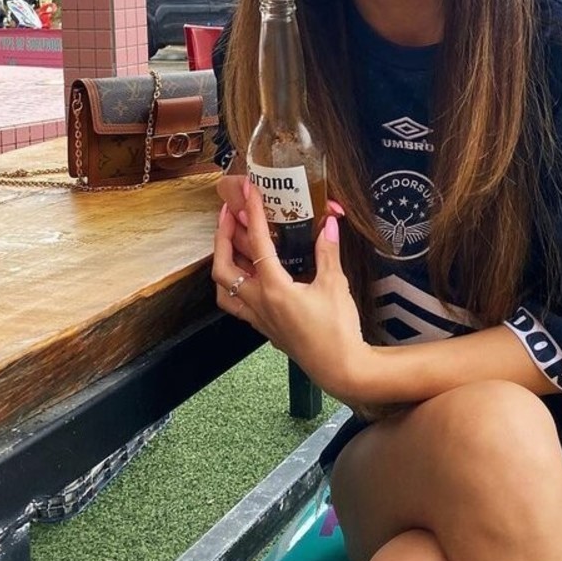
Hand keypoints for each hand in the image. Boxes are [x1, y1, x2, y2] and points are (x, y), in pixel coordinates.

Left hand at [212, 181, 369, 401]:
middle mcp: (259, 303)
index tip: (248, 191)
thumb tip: (329, 222)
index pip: (256, 243)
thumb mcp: (335, 285)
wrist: (340, 368)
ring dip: (223, 262)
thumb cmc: (337, 329)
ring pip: (225, 289)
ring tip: (231, 242)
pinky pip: (238, 304)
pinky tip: (249, 274)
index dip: (251, 213)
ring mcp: (259, 318)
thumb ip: (327, 252)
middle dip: (222, 237)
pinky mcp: (265, 328)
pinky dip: (235, 284)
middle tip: (229, 212)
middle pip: (224, 267)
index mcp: (273, 289)